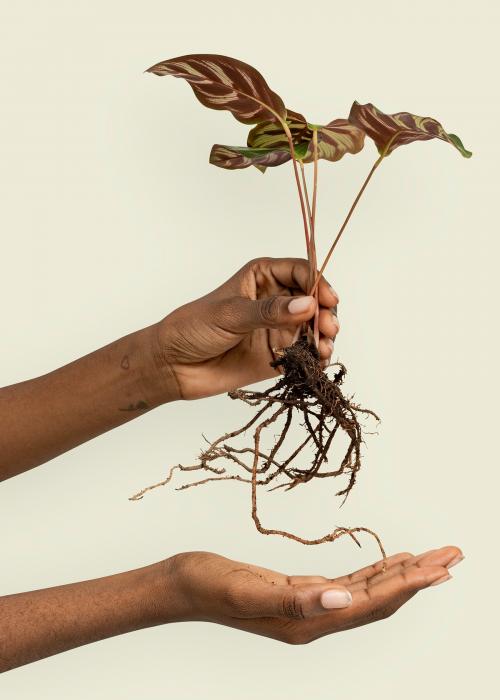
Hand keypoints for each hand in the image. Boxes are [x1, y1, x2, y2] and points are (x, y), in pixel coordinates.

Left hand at [153, 257, 338, 400]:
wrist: (173, 365)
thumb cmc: (193, 328)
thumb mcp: (230, 314)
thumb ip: (269, 311)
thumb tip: (307, 306)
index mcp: (263, 276)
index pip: (301, 271)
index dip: (318, 283)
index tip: (327, 300)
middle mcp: (276, 300)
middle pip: (315, 300)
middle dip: (326, 312)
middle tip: (329, 327)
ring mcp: (279, 328)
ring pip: (314, 328)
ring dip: (325, 336)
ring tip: (325, 347)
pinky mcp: (280, 355)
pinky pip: (306, 354)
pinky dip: (317, 357)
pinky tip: (319, 361)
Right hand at [165, 546, 462, 643]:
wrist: (183, 585)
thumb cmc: (208, 586)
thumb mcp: (246, 592)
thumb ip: (294, 599)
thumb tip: (343, 599)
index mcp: (308, 621)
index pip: (372, 603)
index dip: (408, 585)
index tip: (441, 567)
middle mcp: (316, 617)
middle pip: (380, 598)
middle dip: (420, 578)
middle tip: (454, 556)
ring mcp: (310, 605)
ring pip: (369, 591)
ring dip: (403, 574)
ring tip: (434, 559)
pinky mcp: (301, 591)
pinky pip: (350, 583)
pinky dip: (375, 572)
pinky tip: (390, 563)